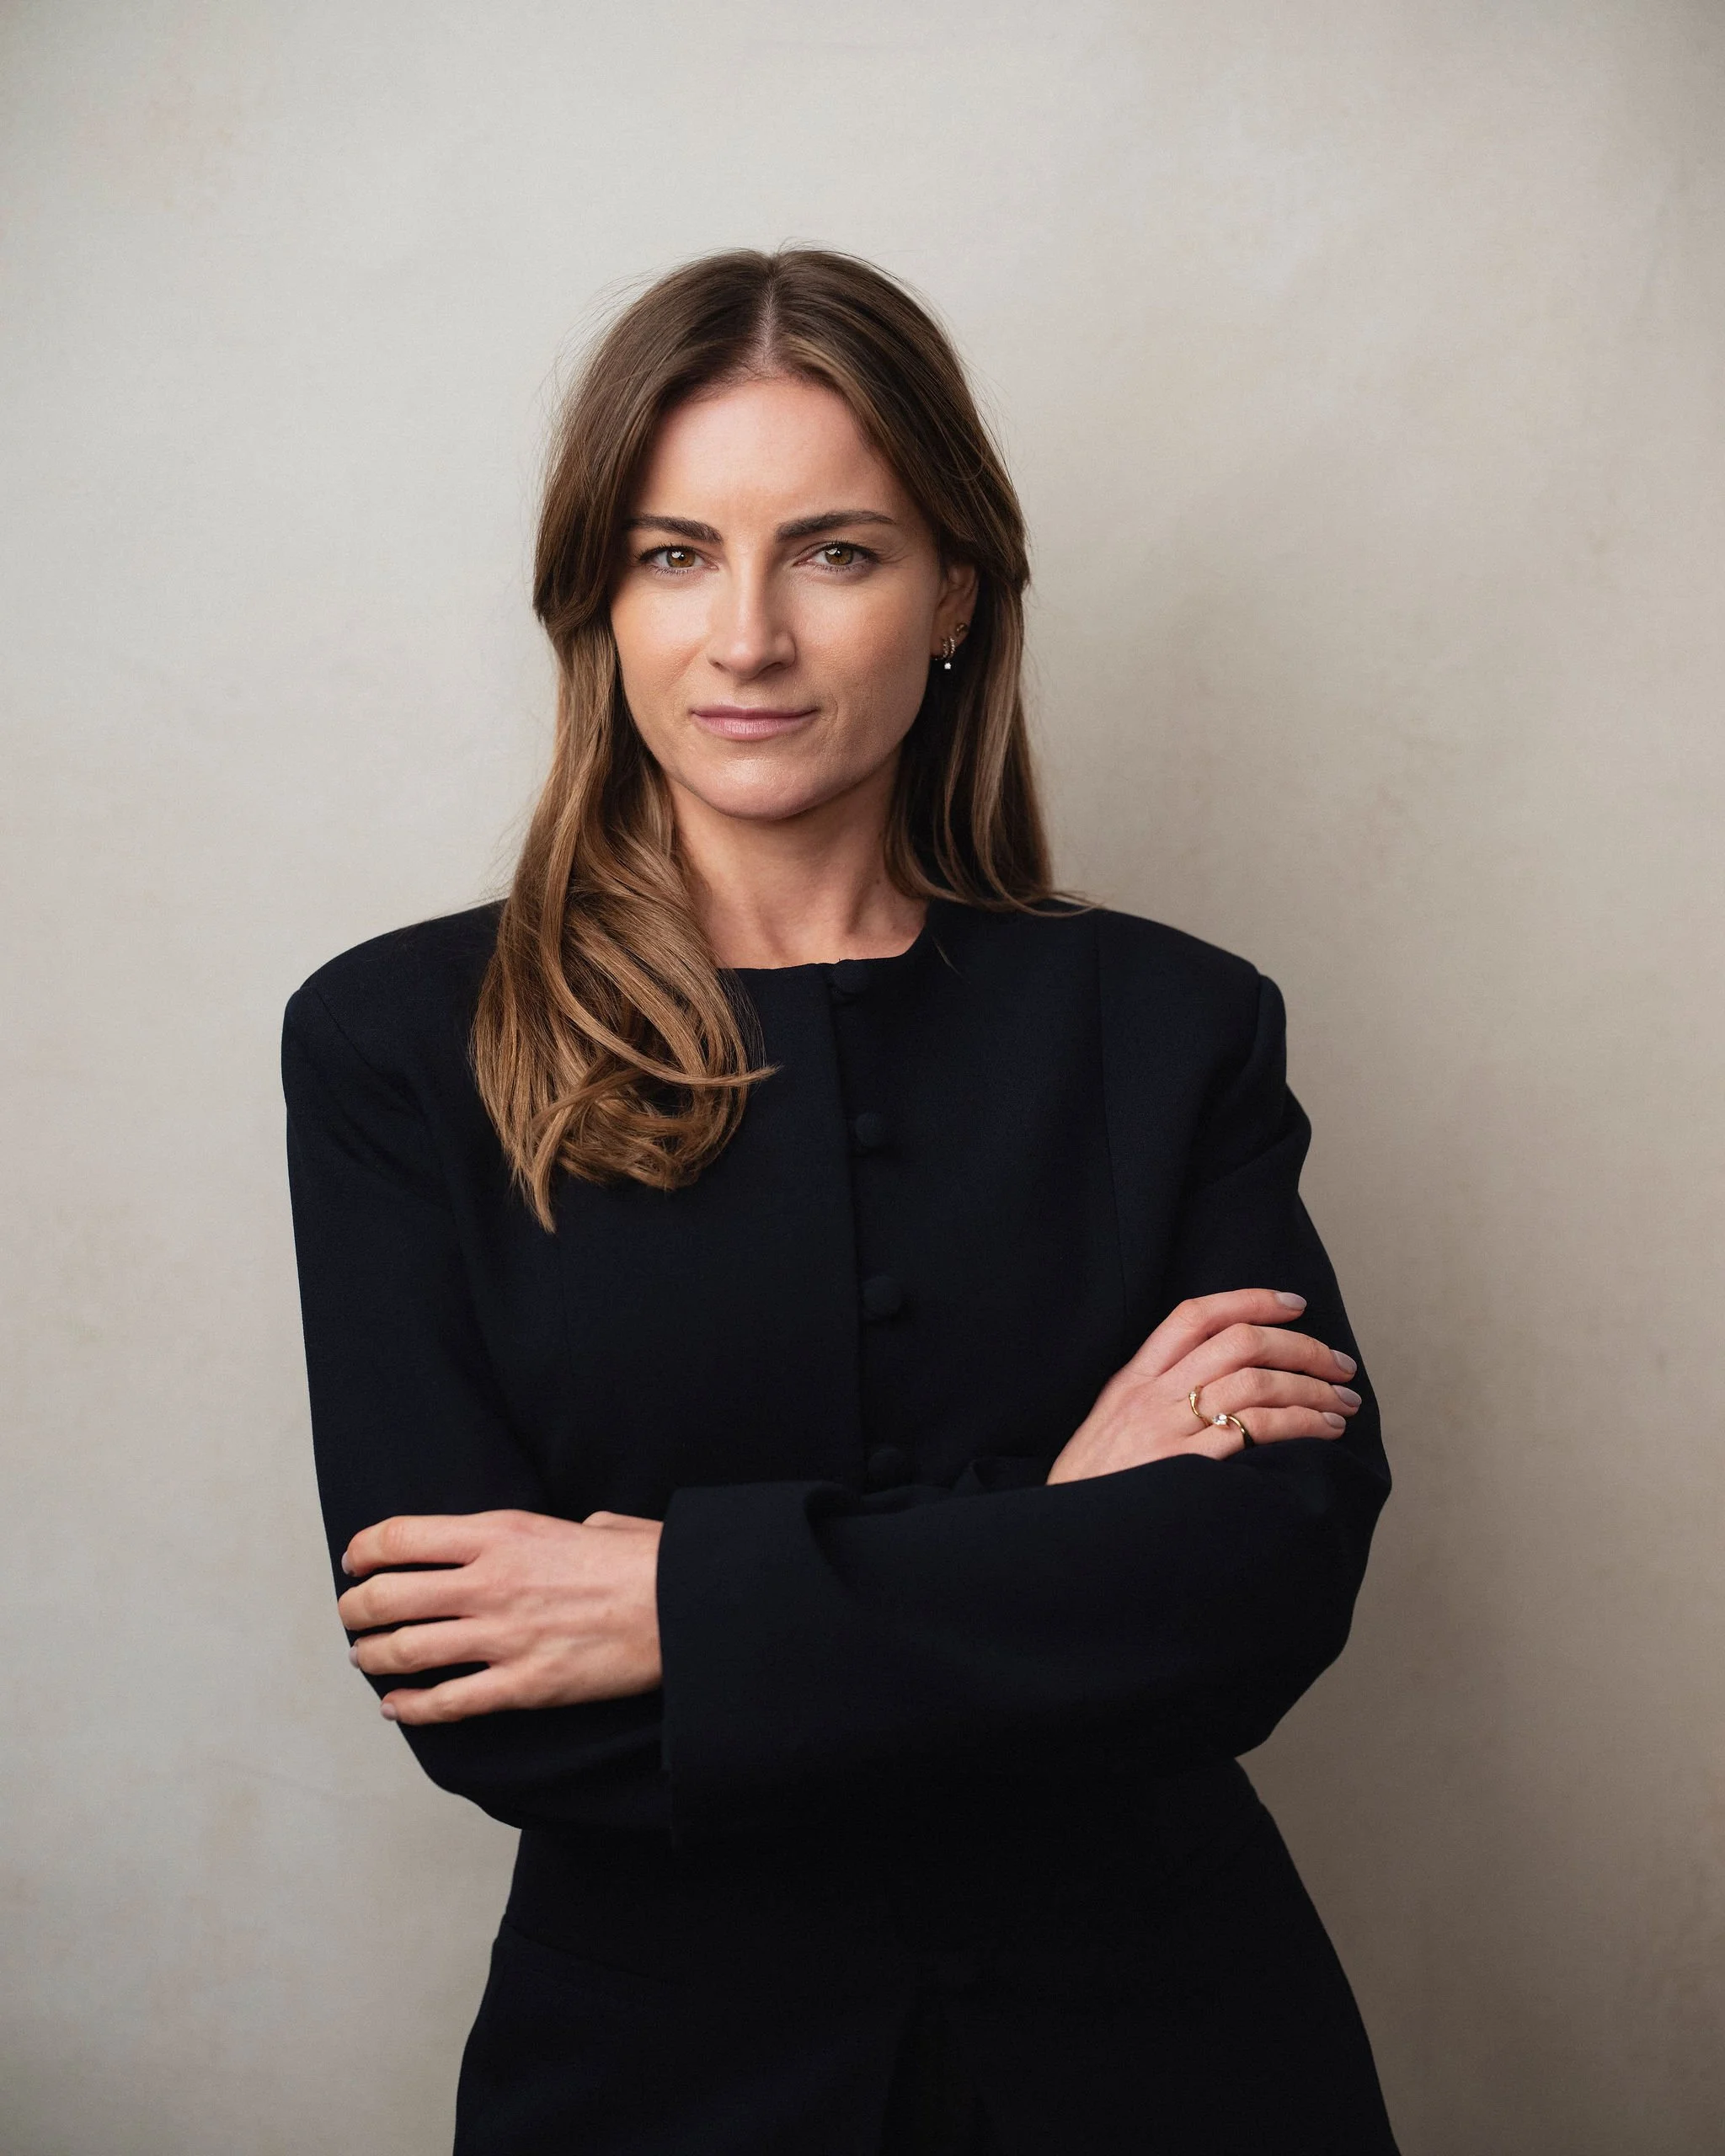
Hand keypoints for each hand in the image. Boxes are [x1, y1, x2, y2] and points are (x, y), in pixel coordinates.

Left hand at [337, 1509, 661, 1724]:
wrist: (682, 1606)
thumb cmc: (645, 1562)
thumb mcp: (592, 1522)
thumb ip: (558, 1533)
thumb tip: (574, 1534)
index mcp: (501, 1533)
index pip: (401, 1536)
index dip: (364, 1551)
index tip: (355, 1562)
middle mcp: (489, 1582)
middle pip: (387, 1596)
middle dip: (356, 1609)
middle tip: (352, 1615)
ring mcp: (502, 1637)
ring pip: (405, 1651)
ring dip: (372, 1657)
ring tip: (365, 1658)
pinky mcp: (522, 1685)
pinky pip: (447, 1702)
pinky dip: (411, 1707)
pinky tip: (397, 1706)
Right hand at [1046, 1289, 1359, 1484]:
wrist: (1065, 1543)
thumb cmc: (1093, 1491)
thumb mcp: (1110, 1427)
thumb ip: (1154, 1399)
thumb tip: (1220, 1382)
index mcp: (1132, 1380)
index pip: (1194, 1316)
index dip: (1250, 1299)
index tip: (1295, 1304)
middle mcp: (1151, 1396)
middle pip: (1240, 1342)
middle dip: (1302, 1347)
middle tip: (1339, 1364)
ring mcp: (1168, 1429)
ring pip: (1257, 1381)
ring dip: (1312, 1387)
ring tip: (1342, 1403)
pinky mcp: (1188, 1466)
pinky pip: (1257, 1428)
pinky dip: (1301, 1422)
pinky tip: (1323, 1430)